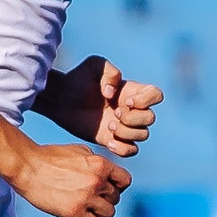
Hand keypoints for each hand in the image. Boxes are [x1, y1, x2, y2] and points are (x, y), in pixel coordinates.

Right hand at [14, 142, 129, 216]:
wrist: (26, 166)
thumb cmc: (50, 157)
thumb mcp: (78, 150)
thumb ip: (97, 161)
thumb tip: (109, 172)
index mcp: (101, 165)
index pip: (125, 181)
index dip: (118, 185)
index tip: (107, 187)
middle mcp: (97, 182)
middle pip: (116, 198)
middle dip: (105, 198)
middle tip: (90, 197)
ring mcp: (86, 198)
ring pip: (109, 213)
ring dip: (99, 211)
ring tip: (86, 207)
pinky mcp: (74, 212)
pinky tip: (79, 216)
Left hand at [38, 57, 159, 156]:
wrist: (60, 99)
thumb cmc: (77, 79)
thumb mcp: (94, 65)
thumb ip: (109, 72)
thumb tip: (112, 94)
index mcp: (133, 91)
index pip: (156, 95)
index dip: (147, 100)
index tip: (127, 100)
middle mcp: (132, 110)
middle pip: (150, 118)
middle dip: (134, 118)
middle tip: (114, 113)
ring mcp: (124, 126)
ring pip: (142, 135)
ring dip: (127, 132)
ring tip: (109, 126)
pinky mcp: (113, 141)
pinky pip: (131, 150)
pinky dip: (124, 149)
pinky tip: (109, 142)